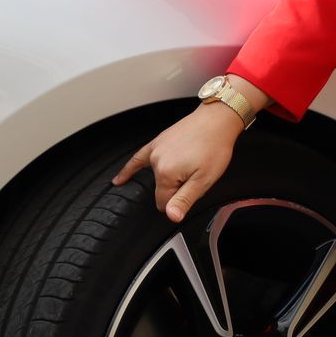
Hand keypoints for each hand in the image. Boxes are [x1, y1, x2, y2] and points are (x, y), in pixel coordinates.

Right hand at [112, 103, 245, 223]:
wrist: (216, 120)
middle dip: (177, 188)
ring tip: (190, 164)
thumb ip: (184, 200)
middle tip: (196, 175)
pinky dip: (128, 171)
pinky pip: (138, 158)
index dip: (179, 202)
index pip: (164, 203)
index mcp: (166, 173)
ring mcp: (155, 150)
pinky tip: (118, 180)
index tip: (191, 192)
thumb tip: (172, 216)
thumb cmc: (214, 147)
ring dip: (170, 177)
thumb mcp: (204, 180)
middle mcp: (156, 161)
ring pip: (157, 176)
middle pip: (162, 189)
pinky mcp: (157, 142)